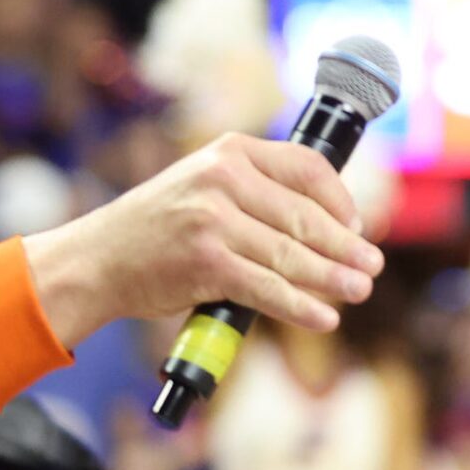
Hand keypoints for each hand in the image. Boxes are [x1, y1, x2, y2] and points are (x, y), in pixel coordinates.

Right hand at [21, 132, 384, 347]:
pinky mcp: (207, 264)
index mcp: (228, 152)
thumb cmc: (155, 229)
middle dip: (345, 246)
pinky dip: (302, 307)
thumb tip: (319, 223)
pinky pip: (269, 289)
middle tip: (370, 267)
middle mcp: (223, 179)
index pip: (306, 168)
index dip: (340, 200)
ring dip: (333, 279)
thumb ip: (251, 192)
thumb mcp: (201, 186)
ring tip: (358, 291)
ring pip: (292, 255)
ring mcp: (214, 222)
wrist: (98, 259)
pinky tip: (324, 317)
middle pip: (306, 215)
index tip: (356, 226)